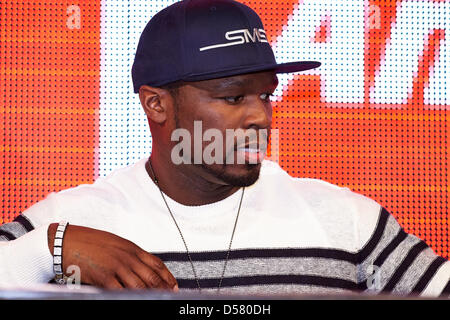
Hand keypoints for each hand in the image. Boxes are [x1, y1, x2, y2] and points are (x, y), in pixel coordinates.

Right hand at [48, 223, 178, 290]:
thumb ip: (131, 255)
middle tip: (169, 298)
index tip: (174, 286)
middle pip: (152, 277)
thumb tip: (143, 267)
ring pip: (140, 286)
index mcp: (132, 248)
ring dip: (149, 295)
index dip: (168, 277)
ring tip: (155, 301)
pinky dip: (128, 296)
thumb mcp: (116, 244)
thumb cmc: (90, 242)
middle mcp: (127, 257)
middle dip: (163, 290)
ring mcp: (117, 267)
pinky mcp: (104, 277)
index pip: (157, 264)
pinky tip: (133, 299)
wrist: (68, 242)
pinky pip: (120, 291)